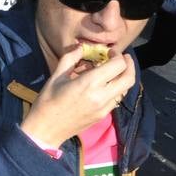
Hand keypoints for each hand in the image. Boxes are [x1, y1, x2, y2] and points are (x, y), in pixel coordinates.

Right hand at [20, 47, 135, 149]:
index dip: (117, 55)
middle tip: (122, 58)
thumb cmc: (48, 100)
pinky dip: (116, 89)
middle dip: (129, 65)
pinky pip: (117, 99)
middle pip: (129, 78)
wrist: (46, 128)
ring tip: (114, 71)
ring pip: (125, 89)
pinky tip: (106, 85)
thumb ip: (71, 58)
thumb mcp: (56, 76)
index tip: (109, 52)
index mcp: (90, 83)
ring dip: (124, 77)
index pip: (117, 65)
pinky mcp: (103, 115)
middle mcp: (102, 95)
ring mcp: (104, 107)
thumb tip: (81, 47)